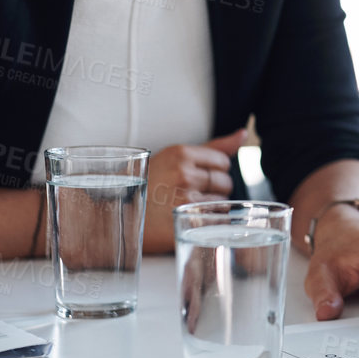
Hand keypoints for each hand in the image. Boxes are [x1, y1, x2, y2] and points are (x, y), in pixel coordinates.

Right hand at [143, 129, 243, 254]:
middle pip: (225, 182)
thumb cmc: (148, 183)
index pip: (223, 162)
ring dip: (210, 206)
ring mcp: (184, 199)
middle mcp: (184, 174)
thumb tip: (243, 135)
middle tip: (190, 194)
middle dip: (214, 189)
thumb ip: (213, 147)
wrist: (115, 211)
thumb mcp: (174, 157)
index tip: (198, 178)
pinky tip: (188, 220)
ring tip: (186, 207)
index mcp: (181, 154)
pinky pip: (213, 220)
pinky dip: (206, 222)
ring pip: (221, 203)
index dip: (214, 172)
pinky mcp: (183, 222)